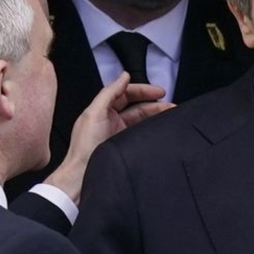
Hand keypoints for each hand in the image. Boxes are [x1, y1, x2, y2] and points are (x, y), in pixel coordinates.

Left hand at [44, 74, 172, 201]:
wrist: (82, 176)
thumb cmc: (85, 147)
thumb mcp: (94, 113)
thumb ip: (109, 92)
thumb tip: (124, 76)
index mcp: (102, 110)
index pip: (126, 94)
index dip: (142, 90)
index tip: (159, 91)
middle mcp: (111, 120)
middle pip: (136, 106)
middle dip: (154, 103)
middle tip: (170, 104)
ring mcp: (119, 135)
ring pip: (141, 120)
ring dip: (156, 115)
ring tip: (171, 115)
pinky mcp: (126, 148)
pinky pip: (142, 134)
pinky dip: (152, 129)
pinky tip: (162, 128)